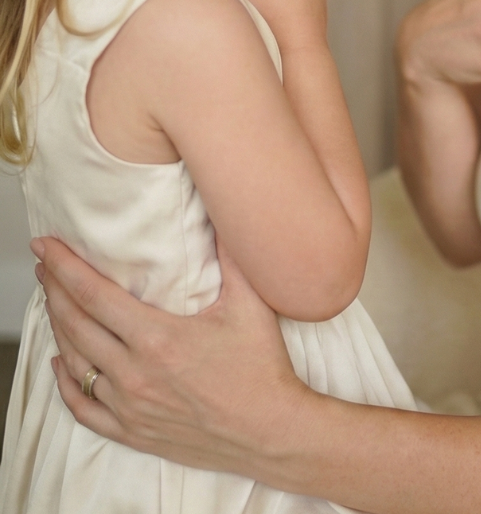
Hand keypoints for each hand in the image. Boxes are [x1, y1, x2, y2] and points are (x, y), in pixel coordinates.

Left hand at [34, 236, 305, 473]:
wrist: (269, 430)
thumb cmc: (261, 366)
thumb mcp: (251, 304)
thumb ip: (232, 257)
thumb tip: (224, 215)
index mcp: (158, 338)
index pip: (95, 295)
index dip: (66, 268)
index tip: (48, 247)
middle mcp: (134, 373)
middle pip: (77, 325)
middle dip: (55, 290)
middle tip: (46, 266)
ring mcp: (129, 405)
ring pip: (76, 363)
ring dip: (59, 329)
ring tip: (53, 303)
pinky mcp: (132, 431)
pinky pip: (83, 407)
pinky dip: (66, 382)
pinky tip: (62, 362)